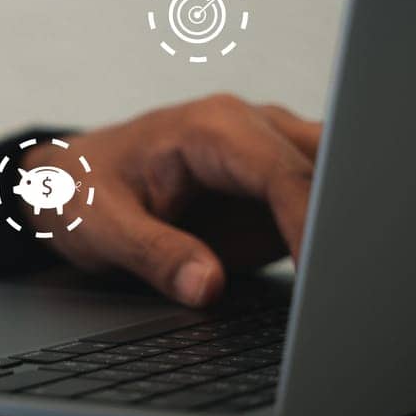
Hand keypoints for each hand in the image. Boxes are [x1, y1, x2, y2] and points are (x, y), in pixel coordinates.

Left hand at [21, 95, 318, 306]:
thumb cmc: (81, 189)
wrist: (69, 181)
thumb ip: (154, 254)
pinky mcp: (278, 191)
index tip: (319, 273)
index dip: (309, 224)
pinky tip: (331, 278)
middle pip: (329, 169)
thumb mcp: (101, 226)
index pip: (283, 172)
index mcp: (210, 128)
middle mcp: (251, 132)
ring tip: (342, 283)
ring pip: (338, 183)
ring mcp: (270, 157)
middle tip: (345, 281)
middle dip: (344, 219)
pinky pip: (325, 207)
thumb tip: (207, 286)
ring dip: (343, 228)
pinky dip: (334, 238)